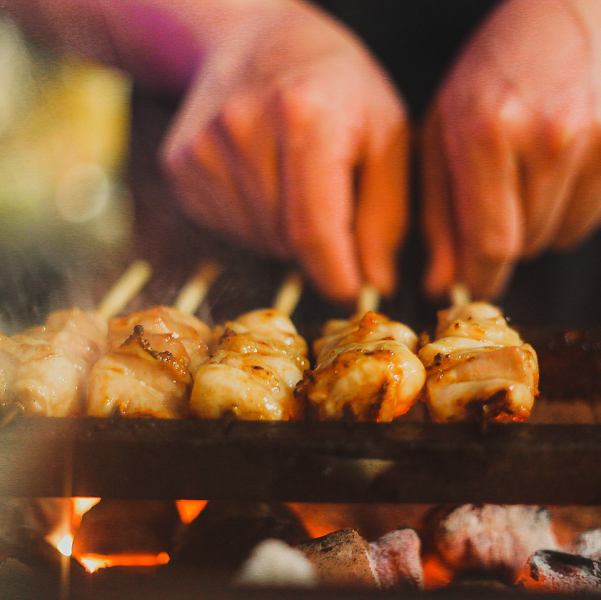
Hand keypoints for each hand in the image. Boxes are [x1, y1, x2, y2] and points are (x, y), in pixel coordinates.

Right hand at [161, 1, 407, 300]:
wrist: (254, 38)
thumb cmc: (334, 86)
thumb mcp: (385, 133)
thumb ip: (386, 213)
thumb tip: (374, 283)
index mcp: (304, 116)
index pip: (316, 230)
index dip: (336, 276)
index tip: (351, 292)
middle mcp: (242, 129)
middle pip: (284, 241)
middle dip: (316, 248)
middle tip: (329, 205)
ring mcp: (202, 149)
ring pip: (255, 239)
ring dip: (284, 234)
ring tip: (294, 183)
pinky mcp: (180, 165)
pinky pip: (226, 227)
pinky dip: (253, 222)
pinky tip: (263, 180)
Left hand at [422, 0, 600, 297]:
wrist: (567, 9)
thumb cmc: (492, 74)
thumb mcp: (444, 134)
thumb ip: (439, 214)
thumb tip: (441, 285)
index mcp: (488, 130)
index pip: (491, 243)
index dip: (484, 276)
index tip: (477, 282)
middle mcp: (549, 134)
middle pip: (527, 244)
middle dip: (505, 242)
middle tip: (498, 201)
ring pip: (562, 235)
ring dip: (539, 225)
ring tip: (528, 175)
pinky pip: (594, 215)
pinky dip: (570, 209)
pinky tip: (560, 167)